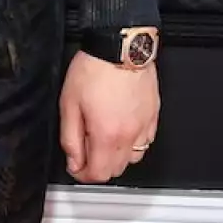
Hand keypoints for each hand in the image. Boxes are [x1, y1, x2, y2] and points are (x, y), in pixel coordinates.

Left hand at [58, 53, 158, 183]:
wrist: (120, 47)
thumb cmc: (95, 69)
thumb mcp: (69, 105)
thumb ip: (71, 138)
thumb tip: (74, 161)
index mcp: (108, 135)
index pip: (99, 174)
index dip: (83, 175)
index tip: (75, 166)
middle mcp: (130, 134)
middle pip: (116, 170)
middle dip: (98, 166)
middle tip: (84, 152)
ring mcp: (145, 125)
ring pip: (133, 158)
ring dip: (116, 156)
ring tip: (102, 140)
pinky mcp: (154, 115)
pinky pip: (146, 141)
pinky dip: (132, 143)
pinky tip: (120, 130)